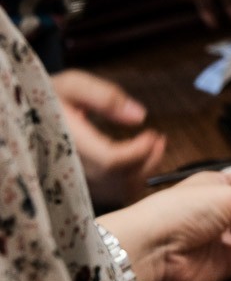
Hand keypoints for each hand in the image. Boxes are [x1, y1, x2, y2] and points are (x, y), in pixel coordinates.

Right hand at [53, 69, 166, 208]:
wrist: (22, 115)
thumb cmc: (49, 96)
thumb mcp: (73, 85)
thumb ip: (106, 97)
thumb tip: (140, 117)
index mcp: (65, 141)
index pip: (111, 160)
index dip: (139, 151)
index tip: (153, 134)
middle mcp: (68, 166)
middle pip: (118, 179)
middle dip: (147, 161)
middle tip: (159, 140)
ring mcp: (72, 180)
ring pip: (117, 192)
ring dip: (142, 173)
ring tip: (153, 150)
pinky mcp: (77, 186)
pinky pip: (111, 195)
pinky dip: (130, 182)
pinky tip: (138, 163)